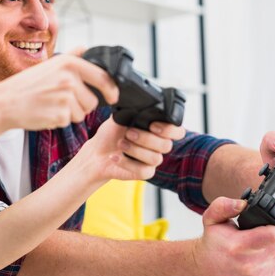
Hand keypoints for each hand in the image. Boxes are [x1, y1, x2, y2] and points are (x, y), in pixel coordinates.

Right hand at [0, 54, 118, 130]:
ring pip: (83, 113)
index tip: (113, 97)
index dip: (112, 90)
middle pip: (93, 101)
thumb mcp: (49, 65)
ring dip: (71, 114)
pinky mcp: (60, 114)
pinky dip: (60, 120)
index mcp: (70, 63)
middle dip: (83, 105)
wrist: (5, 102)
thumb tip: (85, 48)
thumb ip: (71, 57)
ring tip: (52, 105)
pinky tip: (46, 112)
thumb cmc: (27, 85)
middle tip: (62, 101)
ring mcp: (65, 96)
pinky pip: (69, 121)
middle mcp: (70, 78)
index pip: (103, 77)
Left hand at [68, 119, 183, 182]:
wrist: (97, 152)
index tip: (153, 125)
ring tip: (120, 144)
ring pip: (155, 158)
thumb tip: (137, 102)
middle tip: (128, 133)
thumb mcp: (120, 117)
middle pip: (166, 145)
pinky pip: (144, 171)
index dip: (170, 130)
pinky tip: (114, 157)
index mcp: (157, 130)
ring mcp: (152, 160)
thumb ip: (132, 111)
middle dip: (146, 138)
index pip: (177, 131)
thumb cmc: (111, 133)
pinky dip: (127, 163)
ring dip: (136, 150)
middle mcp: (158, 145)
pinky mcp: (144, 173)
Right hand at [193, 197, 274, 275]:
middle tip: (262, 230)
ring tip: (258, 243)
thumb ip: (224, 206)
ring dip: (274, 247)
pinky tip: (258, 254)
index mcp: (237, 246)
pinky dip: (271, 258)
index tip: (268, 222)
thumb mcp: (211, 218)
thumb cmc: (212, 241)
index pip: (274, 236)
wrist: (206, 267)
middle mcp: (248, 265)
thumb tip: (242, 204)